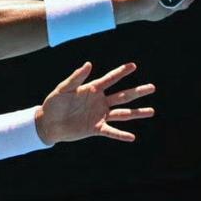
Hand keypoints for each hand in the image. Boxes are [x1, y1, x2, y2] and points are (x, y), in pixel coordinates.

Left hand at [35, 62, 154, 144]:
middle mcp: (99, 101)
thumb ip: (76, 78)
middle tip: (152, 87)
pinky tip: (132, 136)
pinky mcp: (95, 128)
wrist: (48, 122)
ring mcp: (99, 115)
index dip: (121, 72)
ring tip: (152, 111)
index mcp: (92, 89)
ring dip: (136, 112)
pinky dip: (120, 134)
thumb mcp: (64, 88)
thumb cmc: (54, 103)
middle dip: (137, 91)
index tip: (133, 65)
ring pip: (122, 113)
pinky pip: (111, 131)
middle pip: (122, 96)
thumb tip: (89, 64)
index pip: (110, 79)